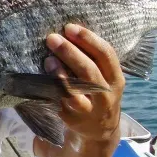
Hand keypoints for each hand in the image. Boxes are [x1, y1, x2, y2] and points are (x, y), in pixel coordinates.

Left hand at [44, 24, 124, 141]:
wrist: (100, 129)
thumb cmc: (98, 92)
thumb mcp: (105, 77)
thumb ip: (93, 59)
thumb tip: (68, 31)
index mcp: (116, 79)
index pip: (105, 54)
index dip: (88, 39)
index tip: (70, 27)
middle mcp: (105, 95)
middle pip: (89, 71)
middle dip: (70, 52)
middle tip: (52, 38)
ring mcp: (89, 110)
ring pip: (74, 92)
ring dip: (60, 75)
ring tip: (48, 60)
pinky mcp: (72, 119)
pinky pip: (60, 102)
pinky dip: (51, 90)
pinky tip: (41, 79)